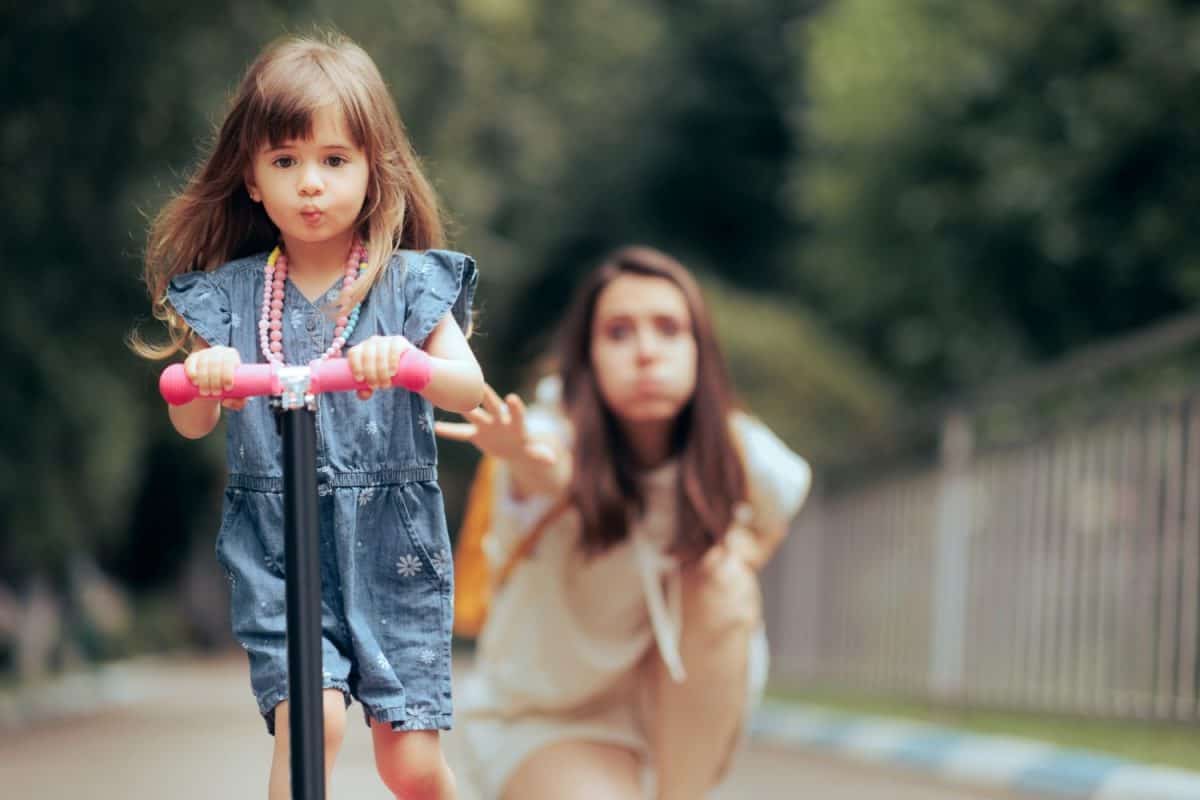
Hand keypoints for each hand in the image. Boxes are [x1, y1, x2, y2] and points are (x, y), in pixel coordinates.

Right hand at [184, 346, 245, 409]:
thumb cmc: (228, 387)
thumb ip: (239, 402)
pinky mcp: (192, 358)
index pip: (230, 361)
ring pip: (203, 363)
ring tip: (205, 392)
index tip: (227, 388)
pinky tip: (195, 381)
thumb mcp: (238, 395)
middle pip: (216, 363)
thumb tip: (226, 401)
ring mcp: (204, 353)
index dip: (228, 374)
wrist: (212, 383)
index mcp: (231, 355)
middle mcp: (218, 351)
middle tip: (215, 393)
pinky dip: (192, 371)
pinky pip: (190, 362)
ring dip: (204, 379)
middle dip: (215, 379)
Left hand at [347, 335, 412, 399]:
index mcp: (361, 349)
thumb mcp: (375, 381)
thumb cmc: (385, 373)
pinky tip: (392, 372)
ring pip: (380, 354)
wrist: (407, 367)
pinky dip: (392, 361)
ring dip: (381, 371)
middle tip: (376, 386)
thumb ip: (366, 389)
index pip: (353, 353)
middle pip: (367, 355)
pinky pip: (393, 349)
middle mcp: (372, 342)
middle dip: (370, 373)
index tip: (360, 380)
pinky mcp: (398, 341)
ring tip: (386, 384)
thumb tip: (363, 395)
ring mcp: (385, 340)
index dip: (355, 366)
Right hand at [435, 383, 555, 465]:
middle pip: (492, 405)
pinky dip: (449, 431)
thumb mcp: (533, 452)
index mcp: (516, 422)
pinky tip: (434, 428)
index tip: (512, 398)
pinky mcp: (475, 434)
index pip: (517, 412)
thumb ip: (540, 454)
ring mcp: (486, 425)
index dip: (515, 407)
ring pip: (473, 414)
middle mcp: (499, 419)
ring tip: (448, 397)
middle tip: (477, 384)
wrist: (513, 447)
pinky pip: (460, 433)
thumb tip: (552, 459)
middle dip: (486, 396)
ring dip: (462, 408)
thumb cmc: (526, 447)